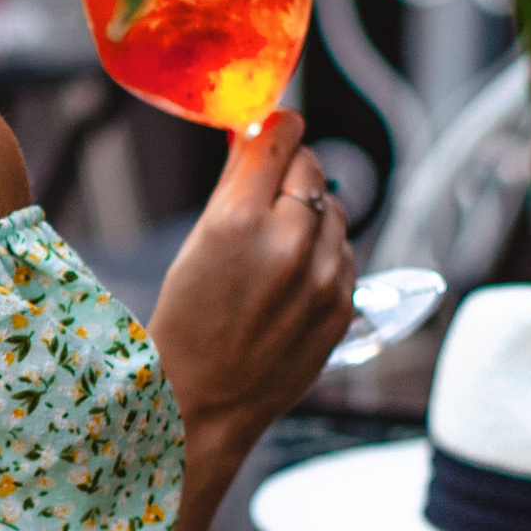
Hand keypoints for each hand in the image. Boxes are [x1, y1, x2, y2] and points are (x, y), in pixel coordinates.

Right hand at [148, 109, 355, 466]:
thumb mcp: (195, 245)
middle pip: (311, 169)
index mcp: (238, 222)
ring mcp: (323, 278)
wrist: (202, 404)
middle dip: (291, 171)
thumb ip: (235, 186)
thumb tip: (259, 135)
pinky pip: (345, 253)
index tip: (276, 126)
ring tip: (277, 244)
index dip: (278, 127)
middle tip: (268, 189)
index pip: (279, 139)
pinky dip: (324, 254)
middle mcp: (288, 244)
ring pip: (334, 211)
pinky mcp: (343, 306)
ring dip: (311, 214)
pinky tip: (292, 277)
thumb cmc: (186, 324)